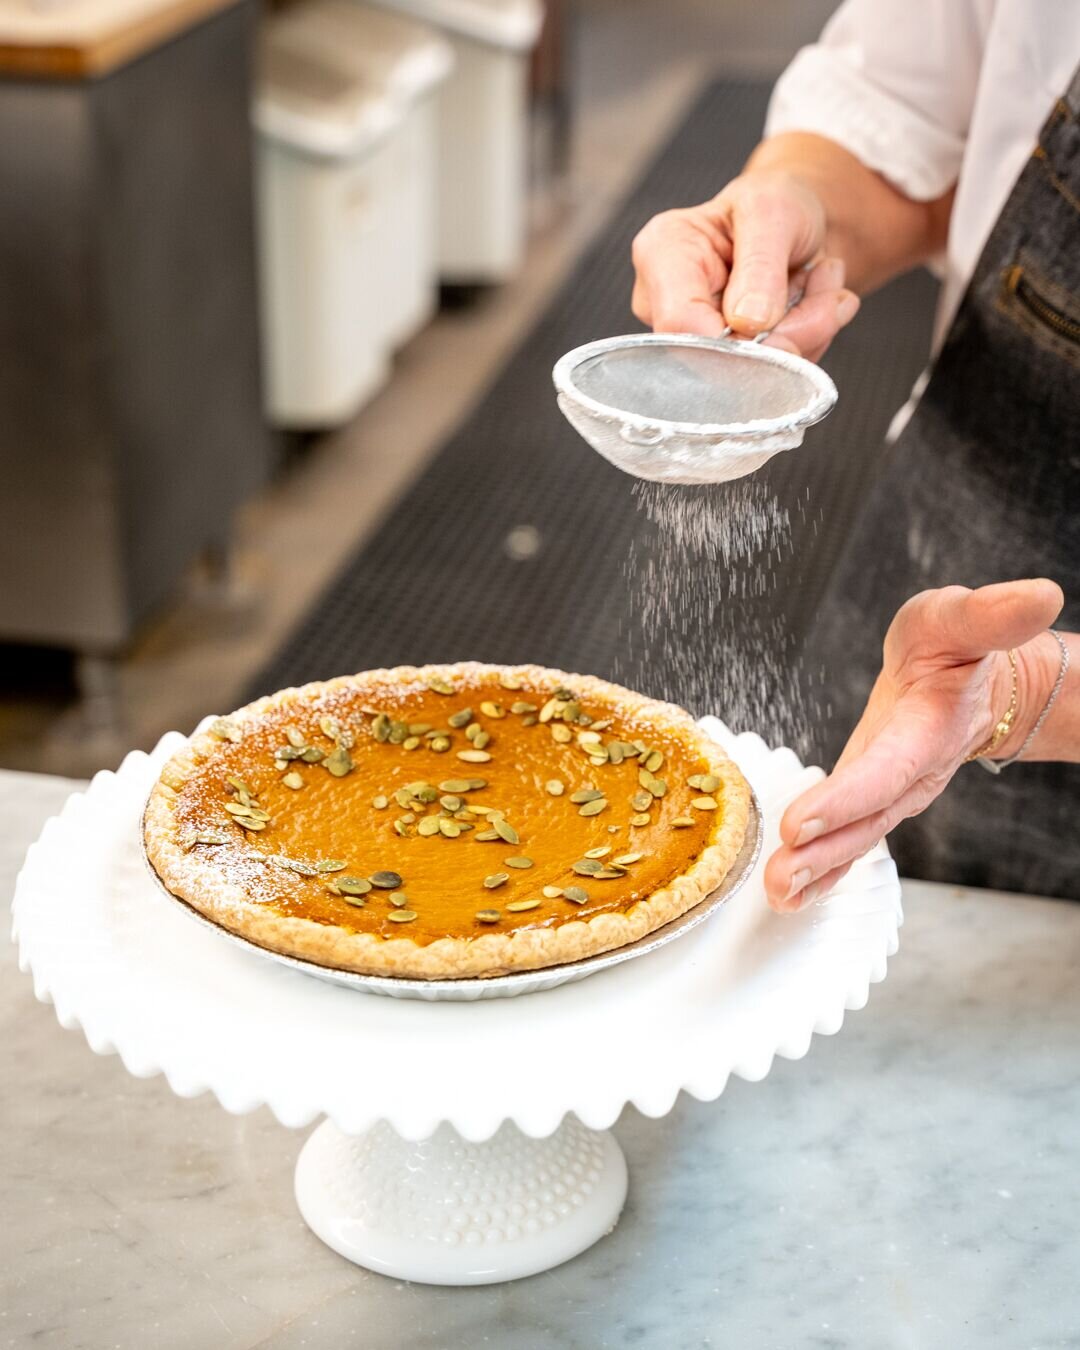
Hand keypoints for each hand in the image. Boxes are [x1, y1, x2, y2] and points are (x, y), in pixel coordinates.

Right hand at [630, 170, 860, 360]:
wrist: (799, 223)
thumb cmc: (775, 206)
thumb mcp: (773, 212)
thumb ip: (760, 266)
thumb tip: (748, 324)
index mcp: (662, 254)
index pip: (680, 322)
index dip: (734, 337)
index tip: (782, 315)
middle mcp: (664, 303)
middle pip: (716, 355)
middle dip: (787, 331)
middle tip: (826, 284)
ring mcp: (692, 338)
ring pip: (751, 371)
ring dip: (807, 332)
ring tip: (822, 281)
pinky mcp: (725, 361)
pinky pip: (770, 374)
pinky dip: (808, 342)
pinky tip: (813, 303)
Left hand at [765, 579, 1065, 912]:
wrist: (974, 685)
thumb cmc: (957, 650)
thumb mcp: (966, 618)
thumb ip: (993, 613)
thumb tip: (1041, 595)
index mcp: (927, 730)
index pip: (885, 768)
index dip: (847, 797)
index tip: (804, 822)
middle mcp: (910, 772)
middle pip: (868, 816)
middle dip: (826, 849)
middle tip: (784, 875)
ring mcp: (894, 793)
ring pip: (857, 837)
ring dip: (818, 868)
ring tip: (780, 892)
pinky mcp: (875, 800)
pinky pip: (851, 841)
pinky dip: (823, 871)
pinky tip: (791, 894)